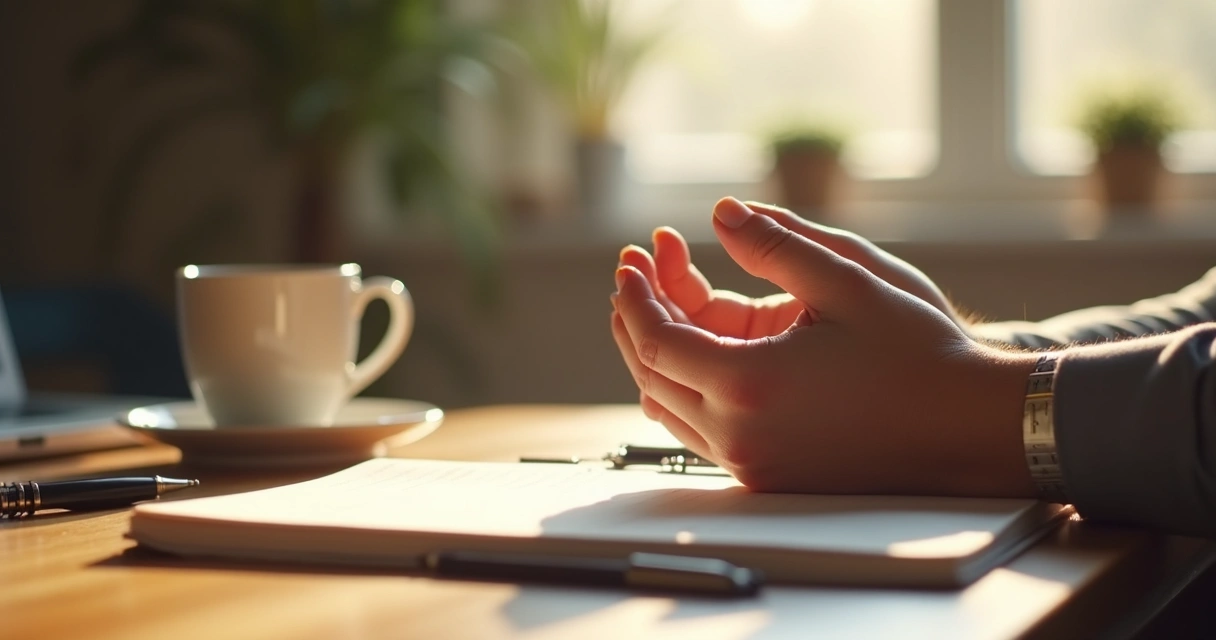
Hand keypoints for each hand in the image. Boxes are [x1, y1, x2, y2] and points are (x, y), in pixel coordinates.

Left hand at [610, 197, 1036, 496]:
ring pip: (671, 408)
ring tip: (659, 301)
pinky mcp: (769, 475)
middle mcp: (739, 436)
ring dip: (656, 354)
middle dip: (636, 319)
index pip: (658, 341)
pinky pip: (702, 430)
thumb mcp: (850, 279)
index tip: (631, 259)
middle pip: (652, 377)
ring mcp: (753, 463)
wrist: (971, 428)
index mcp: (750, 386)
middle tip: (635, 271)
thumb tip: (720, 213)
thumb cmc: (919, 353)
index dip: (636, 297)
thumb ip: (777, 244)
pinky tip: (696, 349)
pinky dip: (686, 387)